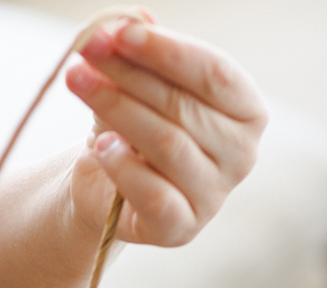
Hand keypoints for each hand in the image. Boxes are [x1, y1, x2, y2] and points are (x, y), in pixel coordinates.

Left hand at [64, 15, 266, 245]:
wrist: (104, 190)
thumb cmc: (130, 131)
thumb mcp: (135, 86)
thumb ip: (139, 54)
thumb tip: (133, 18)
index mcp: (247, 111)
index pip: (213, 72)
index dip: (164, 49)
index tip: (115, 31)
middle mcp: (242, 155)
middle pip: (184, 107)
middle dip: (128, 75)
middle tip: (83, 55)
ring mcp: (214, 196)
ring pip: (167, 145)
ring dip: (117, 110)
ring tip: (79, 85)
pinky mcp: (181, 228)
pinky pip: (155, 194)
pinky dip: (125, 168)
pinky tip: (100, 146)